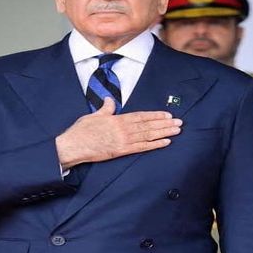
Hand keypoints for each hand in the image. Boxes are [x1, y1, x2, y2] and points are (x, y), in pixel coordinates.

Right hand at [55, 98, 181, 168]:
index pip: (141, 116)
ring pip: (148, 136)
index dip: (155, 115)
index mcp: (117, 119)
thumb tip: (110, 100)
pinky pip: (142, 148)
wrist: (73, 146)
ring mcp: (123, 141)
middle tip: (179, 123)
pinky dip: (154, 145)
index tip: (167, 114)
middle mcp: (123, 129)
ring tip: (176, 131)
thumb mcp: (93, 115)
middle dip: (165, 124)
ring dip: (164, 133)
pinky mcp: (120, 151)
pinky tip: (165, 142)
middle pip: (148, 125)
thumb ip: (105, 108)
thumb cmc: (80, 131)